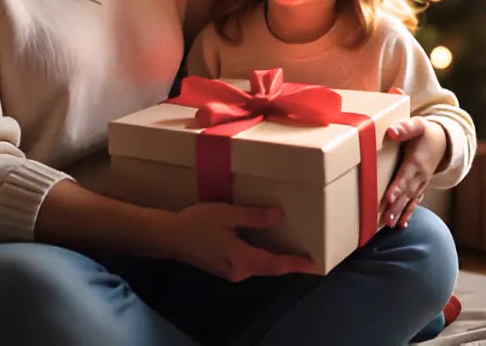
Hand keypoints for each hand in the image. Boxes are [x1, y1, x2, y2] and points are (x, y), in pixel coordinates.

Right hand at [170, 202, 317, 281]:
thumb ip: (253, 217)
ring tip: (291, 248)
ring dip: (275, 259)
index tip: (315, 265)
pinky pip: (249, 263)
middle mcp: (238, 271)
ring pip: (259, 266)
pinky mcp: (224, 267)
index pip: (275, 264)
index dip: (296, 264)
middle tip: (308, 255)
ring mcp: (230, 272)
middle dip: (288, 262)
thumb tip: (279, 216)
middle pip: (269, 268)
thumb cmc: (197, 223)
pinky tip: (265, 245)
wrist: (170, 236)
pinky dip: (261, 256)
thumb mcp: (227, 214)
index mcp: (241, 259)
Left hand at [380, 117, 446, 228]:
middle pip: (407, 193)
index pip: (405, 176)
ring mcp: (422, 182)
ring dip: (400, 212)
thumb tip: (391, 131)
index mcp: (416, 161)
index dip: (396, 188)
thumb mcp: (418, 125)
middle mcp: (420, 175)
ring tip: (390, 225)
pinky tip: (402, 224)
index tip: (387, 198)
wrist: (443, 141)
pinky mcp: (422, 186)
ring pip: (410, 200)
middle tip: (386, 220)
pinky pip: (415, 201)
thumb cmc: (425, 132)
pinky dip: (409, 212)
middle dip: (396, 206)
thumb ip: (406, 128)